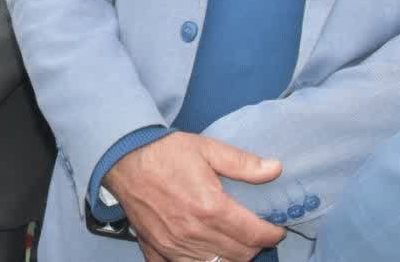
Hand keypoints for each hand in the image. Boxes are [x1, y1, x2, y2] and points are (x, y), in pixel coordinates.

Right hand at [103, 132, 284, 261]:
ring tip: (235, 240)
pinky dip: (203, 261)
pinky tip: (207, 249)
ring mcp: (176, 245)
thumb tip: (275, 169)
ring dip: (232, 255)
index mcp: (211, 208)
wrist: (124, 159)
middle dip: (254, 245)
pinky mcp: (159, 249)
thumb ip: (243, 163)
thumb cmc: (165, 152)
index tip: (276, 227)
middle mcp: (195, 232)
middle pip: (240, 254)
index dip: (272, 233)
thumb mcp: (207, 149)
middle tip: (256, 230)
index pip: (254, 234)